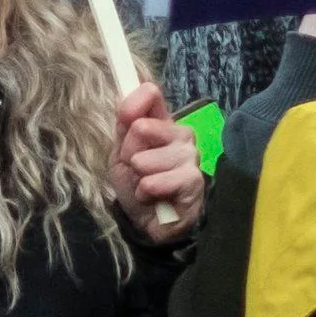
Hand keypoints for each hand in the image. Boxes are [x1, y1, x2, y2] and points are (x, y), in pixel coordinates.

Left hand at [110, 83, 204, 239]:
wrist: (147, 222)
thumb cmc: (136, 184)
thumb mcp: (120, 154)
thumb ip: (124, 126)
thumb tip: (125, 97)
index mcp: (162, 123)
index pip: (151, 95)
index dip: (132, 103)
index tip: (124, 117)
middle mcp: (181, 134)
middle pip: (142, 127)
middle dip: (129, 153)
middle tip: (137, 169)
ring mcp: (191, 157)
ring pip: (145, 159)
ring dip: (138, 177)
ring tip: (147, 185)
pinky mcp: (194, 181)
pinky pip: (155, 182)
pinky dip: (146, 192)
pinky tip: (155, 197)